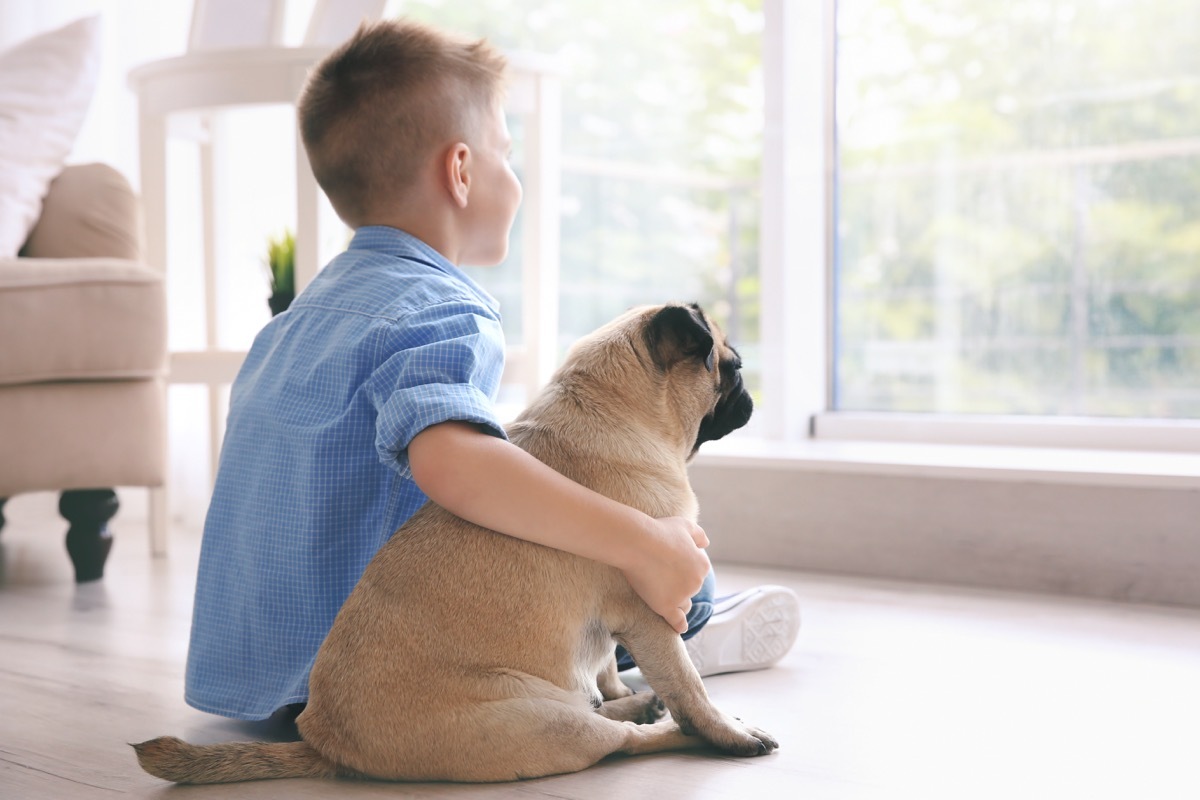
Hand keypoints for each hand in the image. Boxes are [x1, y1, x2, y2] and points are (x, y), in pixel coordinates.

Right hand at [621, 516, 710, 633]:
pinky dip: (678, 625)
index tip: (669, 565)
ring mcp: (682, 596)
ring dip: (677, 602)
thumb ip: (698, 535)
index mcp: (703, 565)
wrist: (639, 543)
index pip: (697, 573)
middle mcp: (696, 583)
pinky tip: (679, 628)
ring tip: (661, 594)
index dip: (683, 569)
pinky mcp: (666, 607)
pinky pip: (677, 621)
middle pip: (690, 589)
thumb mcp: (684, 525)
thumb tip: (705, 544)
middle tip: (660, 575)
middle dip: (680, 585)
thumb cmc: (659, 531)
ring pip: (683, 604)